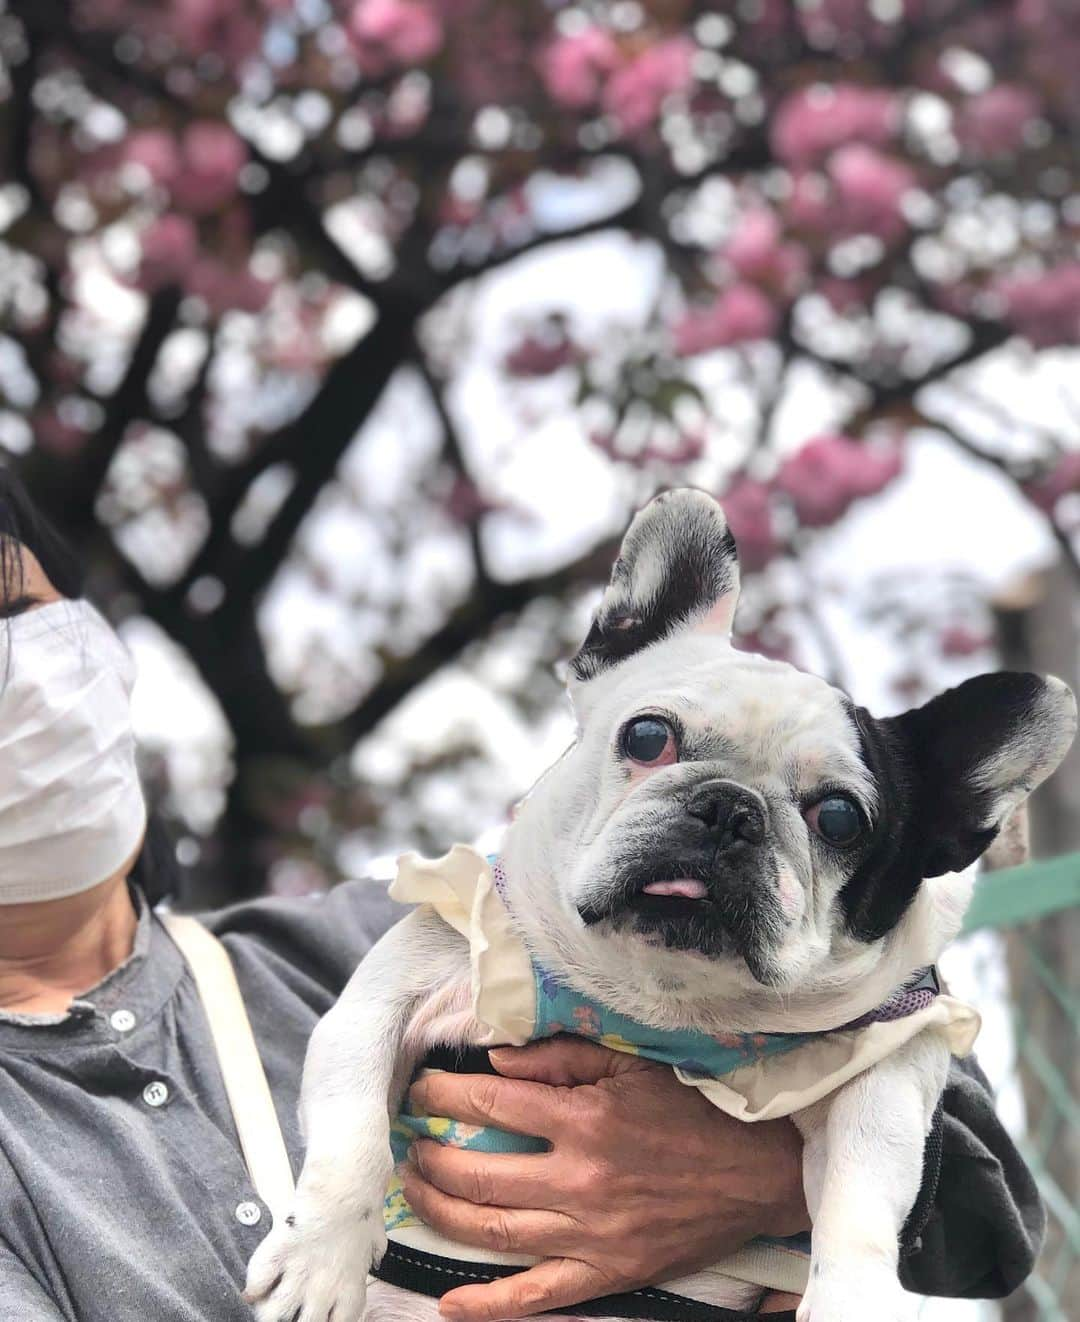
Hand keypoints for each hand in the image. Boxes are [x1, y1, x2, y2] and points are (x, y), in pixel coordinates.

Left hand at [400, 1036, 808, 1320]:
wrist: (756, 1172)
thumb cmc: (691, 1109)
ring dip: (441, 1213)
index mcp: (585, 1119)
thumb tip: (495, 1058)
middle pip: (478, 1174)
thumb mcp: (632, 1064)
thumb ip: (562, 1056)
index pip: (491, 1102)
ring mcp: (590, 1235)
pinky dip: (489, 1305)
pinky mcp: (605, 1273)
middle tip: (408, 1144)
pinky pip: (537, 1297)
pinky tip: (450, 1302)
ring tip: (414, 1191)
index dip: (444, 1094)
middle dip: (429, 1157)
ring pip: (492, 1232)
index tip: (418, 1090)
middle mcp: (579, 1179)